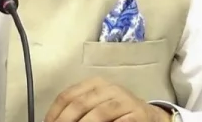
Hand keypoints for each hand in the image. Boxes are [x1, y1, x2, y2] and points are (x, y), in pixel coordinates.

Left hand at [45, 77, 171, 121]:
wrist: (148, 115)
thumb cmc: (116, 112)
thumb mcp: (95, 105)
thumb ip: (77, 111)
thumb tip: (53, 121)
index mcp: (94, 84)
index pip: (67, 96)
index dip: (54, 113)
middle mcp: (109, 88)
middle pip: (80, 104)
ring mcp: (124, 100)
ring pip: (99, 113)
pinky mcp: (138, 113)